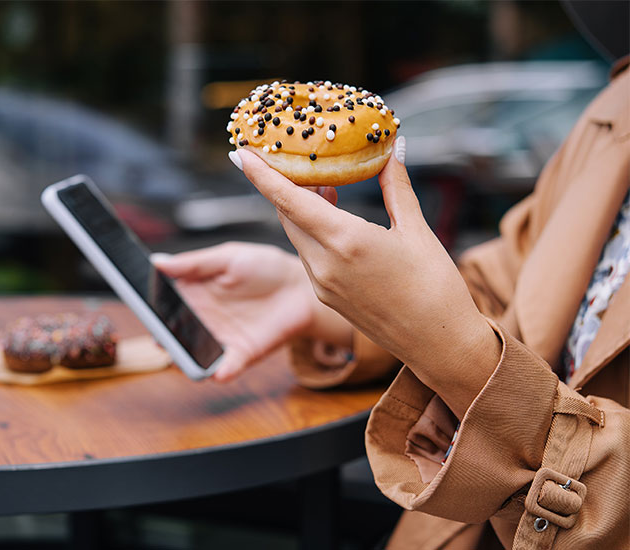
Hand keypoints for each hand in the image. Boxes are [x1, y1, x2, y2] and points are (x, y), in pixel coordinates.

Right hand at [152, 242, 351, 381]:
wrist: (299, 287)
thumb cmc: (262, 267)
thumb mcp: (227, 257)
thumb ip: (194, 263)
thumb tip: (157, 262)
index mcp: (192, 293)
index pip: (163, 304)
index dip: (151, 308)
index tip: (143, 307)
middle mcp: (201, 319)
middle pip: (173, 333)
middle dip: (163, 336)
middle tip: (159, 334)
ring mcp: (219, 339)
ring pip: (193, 354)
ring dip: (185, 358)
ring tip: (181, 355)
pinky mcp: (241, 354)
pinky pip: (225, 368)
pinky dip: (220, 372)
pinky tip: (218, 372)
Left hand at [234, 139, 500, 416]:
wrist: (438, 346)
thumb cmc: (434, 286)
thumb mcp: (417, 231)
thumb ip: (397, 188)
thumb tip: (393, 151)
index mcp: (346, 241)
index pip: (290, 200)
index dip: (263, 175)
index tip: (242, 155)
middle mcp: (325, 264)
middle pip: (287, 215)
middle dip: (288, 186)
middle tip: (304, 161)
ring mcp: (322, 284)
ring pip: (297, 236)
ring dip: (302, 210)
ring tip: (329, 187)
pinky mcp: (326, 298)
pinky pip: (308, 257)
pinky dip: (312, 234)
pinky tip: (335, 224)